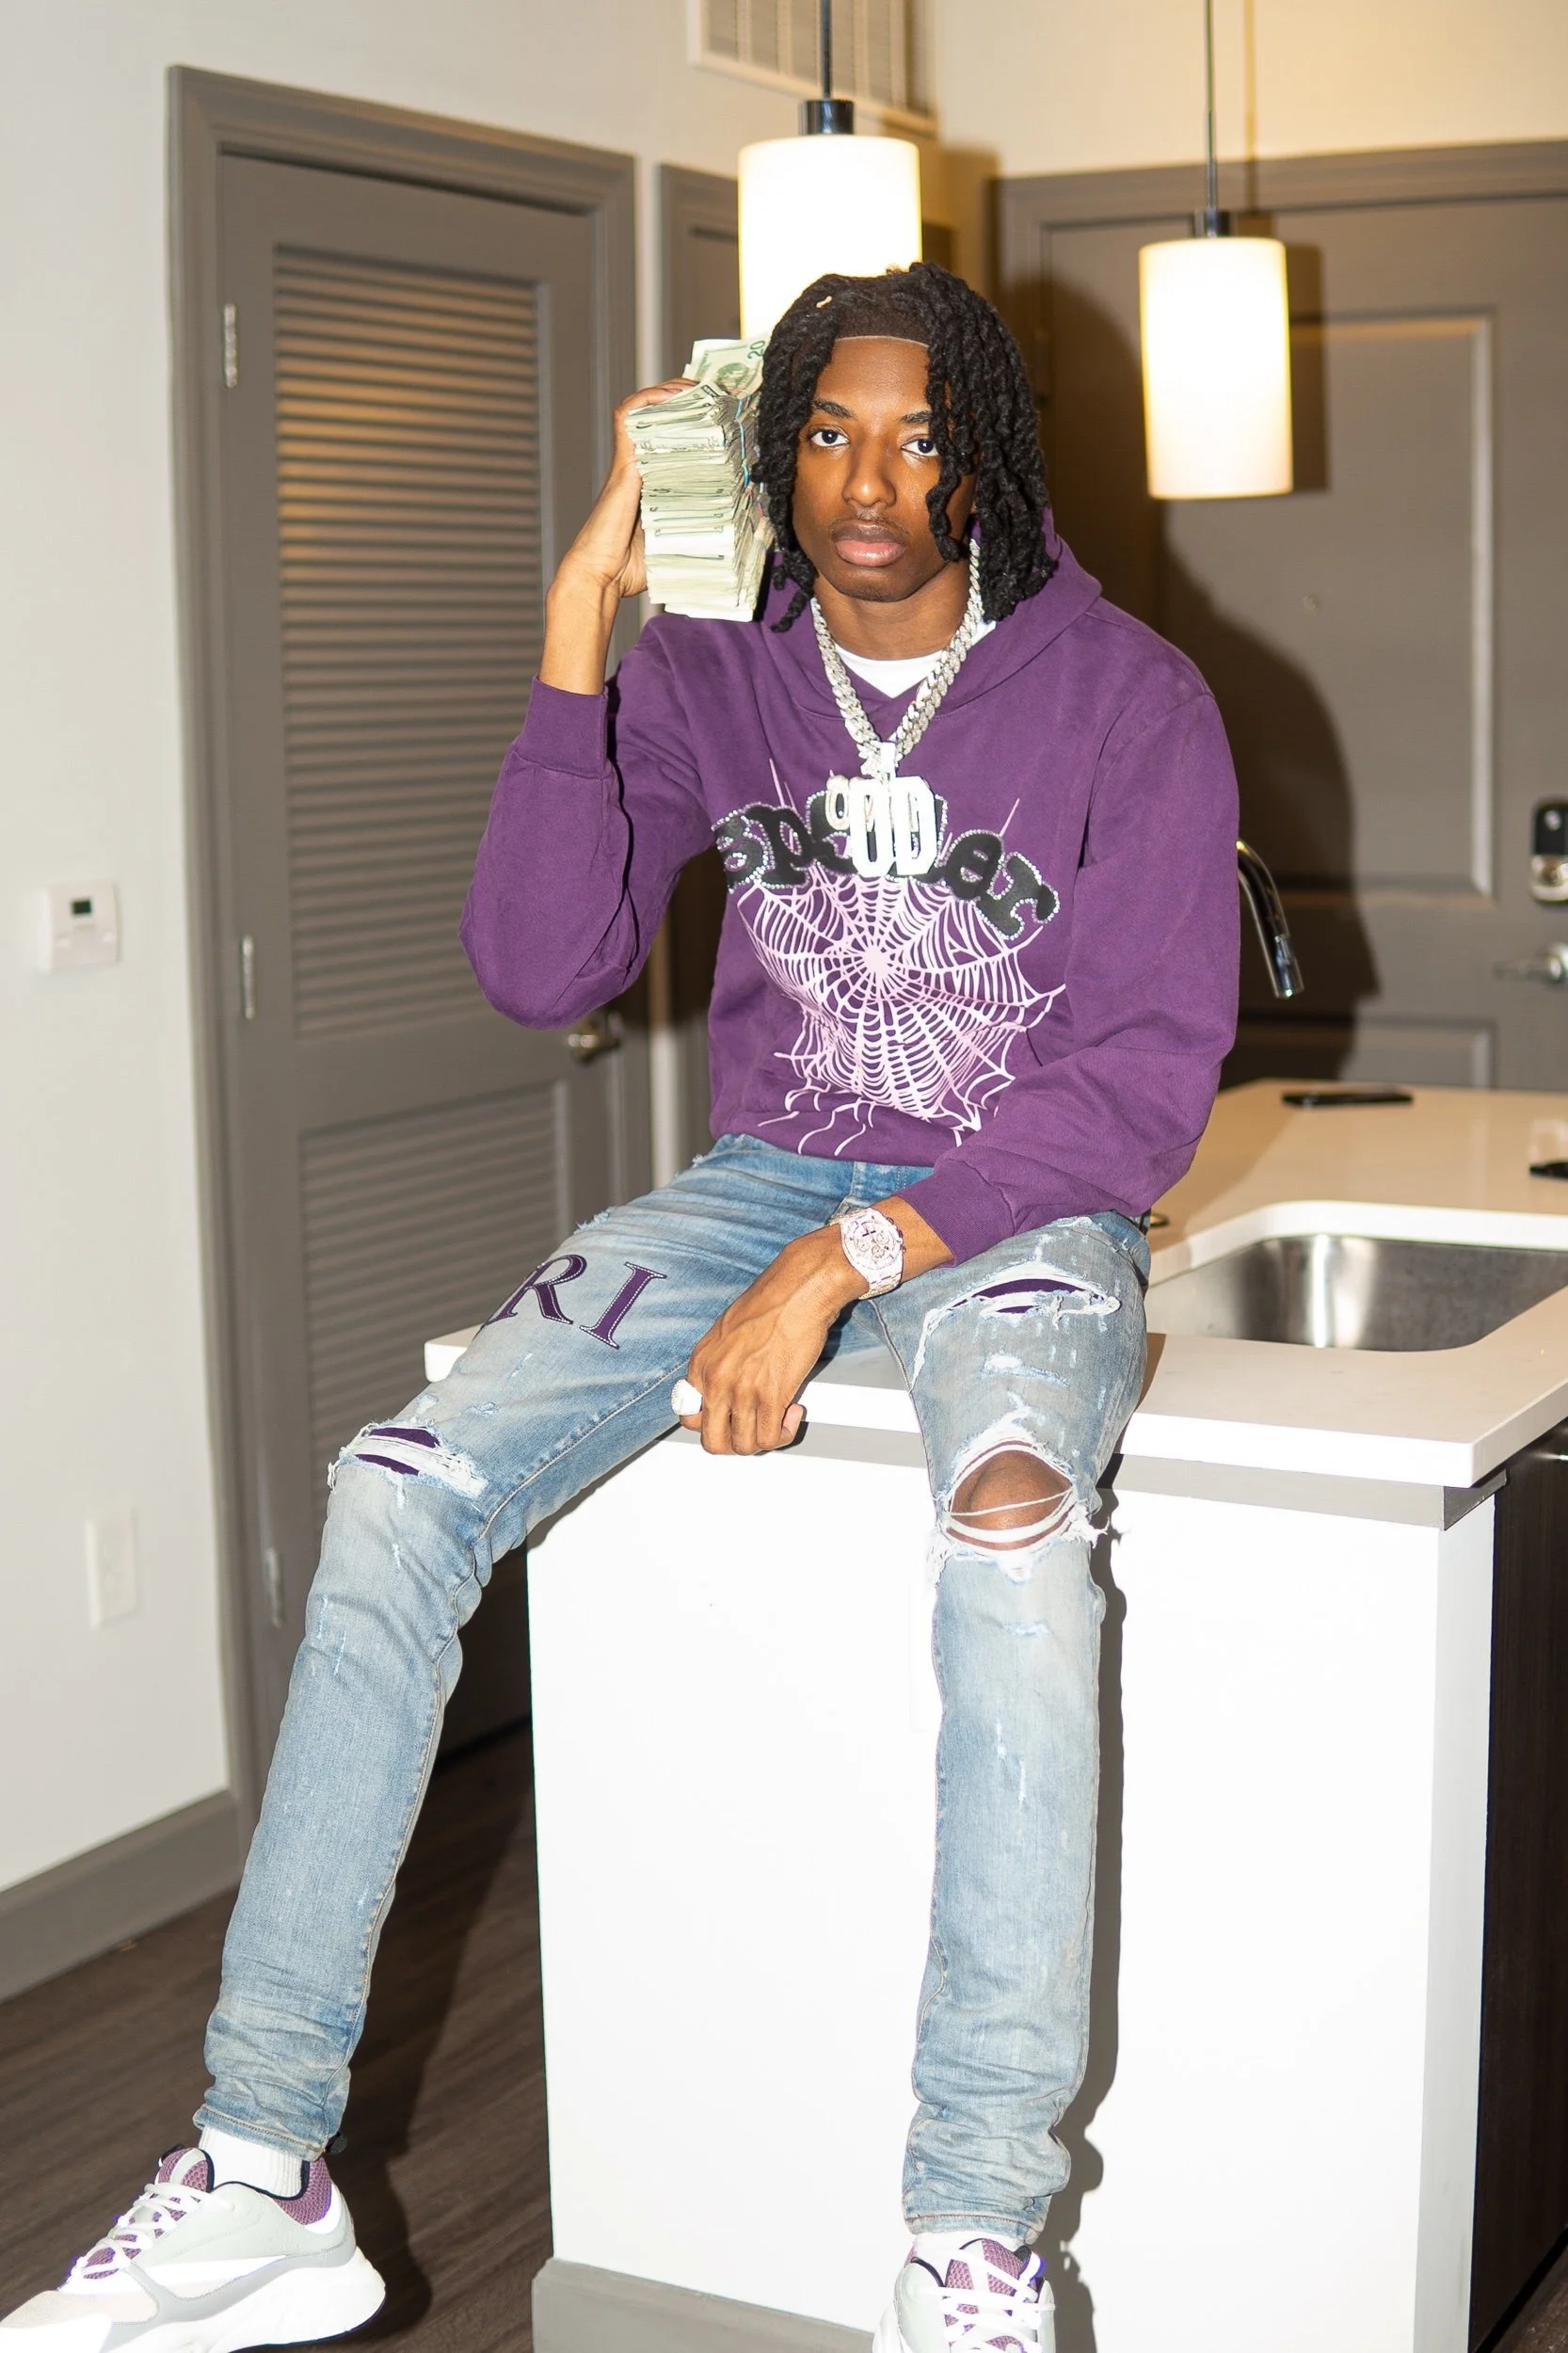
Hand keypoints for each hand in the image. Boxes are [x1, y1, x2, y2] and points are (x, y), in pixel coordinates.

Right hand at [539, 379, 693, 694]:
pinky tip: (672, 393)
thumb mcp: (677, 544)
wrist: (602, 577)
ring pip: (645, 409)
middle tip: (717, 390)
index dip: (695, 418)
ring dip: (670, 390)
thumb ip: (700, 533)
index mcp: (655, 480)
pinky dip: (649, 400)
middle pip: (661, 416)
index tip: (724, 410)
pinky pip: (629, 420)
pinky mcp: (623, 466)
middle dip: (688, 397)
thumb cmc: (632, 569)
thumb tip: (743, 535)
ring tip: (697, 384)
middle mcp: (642, 466)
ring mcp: (631, 463)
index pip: (674, 436)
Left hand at [679, 1197, 952, 1454]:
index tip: (731, 1421)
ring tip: (778, 1419)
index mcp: (701, 1364)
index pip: (689, 1418)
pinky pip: (771, 1438)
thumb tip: (723, 1393)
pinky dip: (785, 1433)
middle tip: (753, 1430)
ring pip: (744, 1446)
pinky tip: (792, 1412)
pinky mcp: (772, 1395)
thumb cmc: (770, 1303)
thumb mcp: (725, 1333)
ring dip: (765, 1439)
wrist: (798, 1290)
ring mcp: (743, 1390)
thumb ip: (718, 1366)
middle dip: (736, 1443)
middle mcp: (717, 1380)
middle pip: (713, 1442)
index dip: (714, 1425)